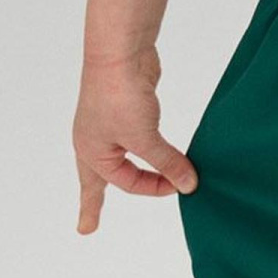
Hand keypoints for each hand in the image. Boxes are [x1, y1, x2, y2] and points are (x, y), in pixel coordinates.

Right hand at [73, 43, 198, 233]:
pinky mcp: (125, 106)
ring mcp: (108, 123)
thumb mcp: (145, 137)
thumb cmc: (119, 96)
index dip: (155, 188)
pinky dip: (144, 143)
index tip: (179, 188)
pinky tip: (147, 142)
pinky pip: (135, 134)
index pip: (126, 183)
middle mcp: (95, 140)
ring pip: (120, 155)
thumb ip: (167, 163)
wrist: (118, 52)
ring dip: (127, 169)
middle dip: (93, 202)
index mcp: (92, 152)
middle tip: (87, 225)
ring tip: (116, 184)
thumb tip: (189, 184)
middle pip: (97, 179)